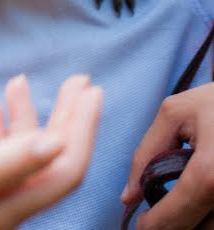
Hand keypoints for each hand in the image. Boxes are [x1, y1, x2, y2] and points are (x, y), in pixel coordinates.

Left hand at [121, 82, 213, 229]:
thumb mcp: (174, 114)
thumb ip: (145, 154)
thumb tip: (128, 197)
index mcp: (211, 171)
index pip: (177, 213)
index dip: (155, 224)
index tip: (142, 225)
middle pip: (200, 228)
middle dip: (175, 226)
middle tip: (156, 218)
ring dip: (195, 224)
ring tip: (176, 208)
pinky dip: (209, 216)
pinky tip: (197, 204)